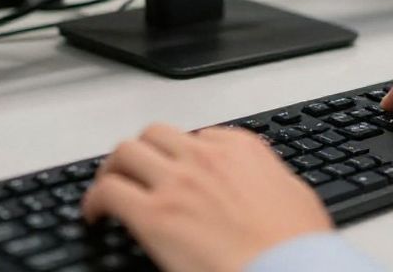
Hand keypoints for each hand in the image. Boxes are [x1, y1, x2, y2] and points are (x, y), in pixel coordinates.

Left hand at [82, 124, 332, 271]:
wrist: (288, 271)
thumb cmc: (297, 247)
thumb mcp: (295, 198)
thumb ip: (271, 182)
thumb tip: (265, 187)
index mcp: (242, 149)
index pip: (199, 136)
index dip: (182, 155)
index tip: (176, 170)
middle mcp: (205, 157)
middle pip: (155, 135)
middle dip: (142, 152)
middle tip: (134, 171)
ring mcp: (176, 182)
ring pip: (125, 152)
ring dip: (115, 168)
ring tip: (110, 186)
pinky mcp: (152, 215)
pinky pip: (108, 192)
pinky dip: (94, 200)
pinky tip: (94, 215)